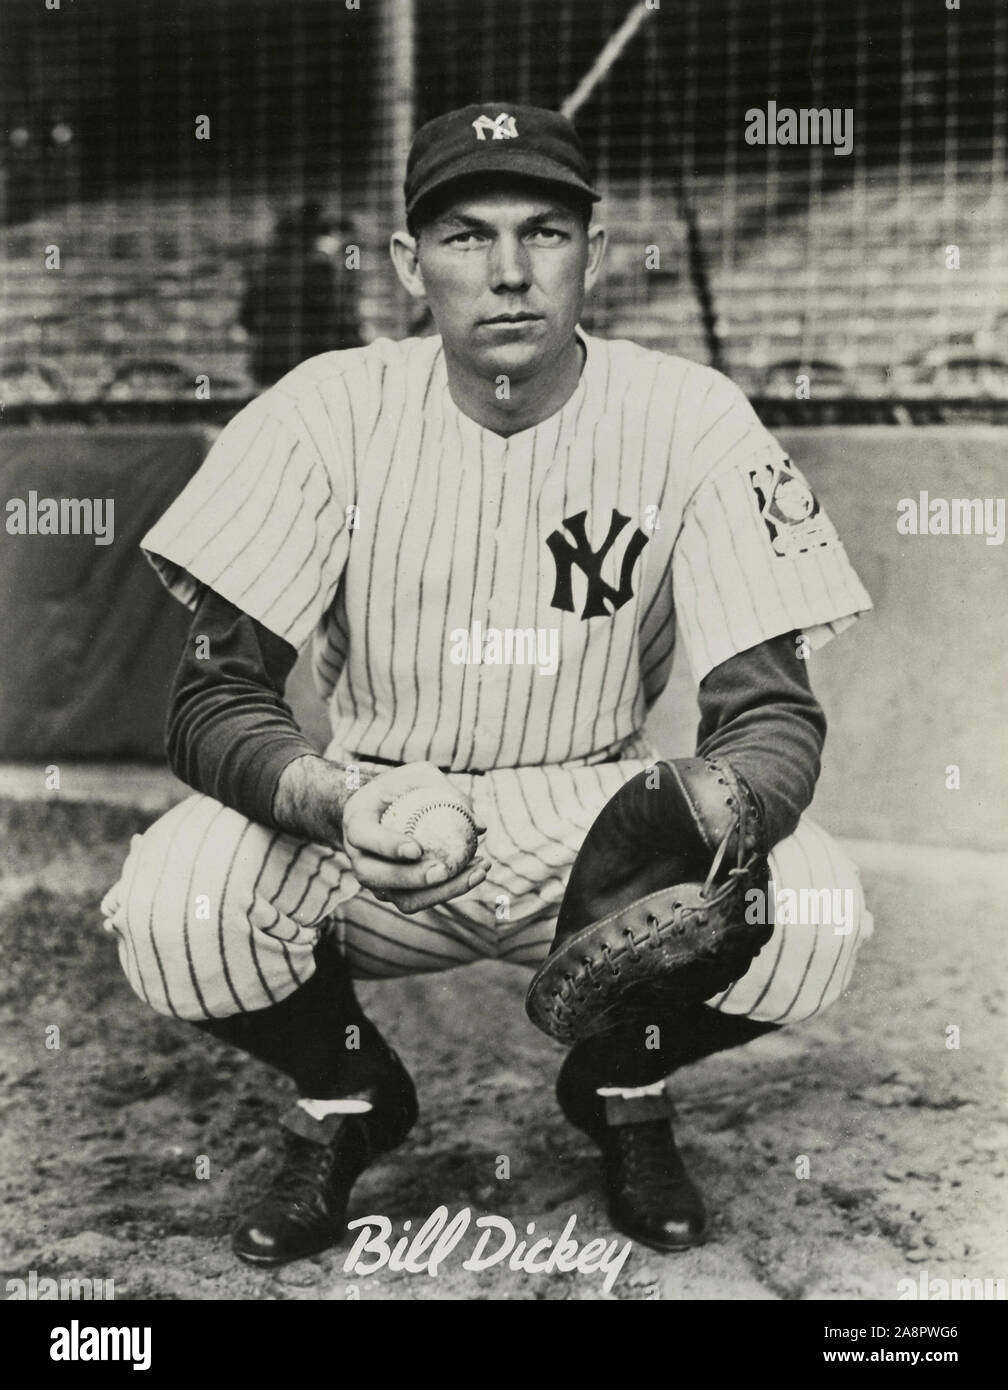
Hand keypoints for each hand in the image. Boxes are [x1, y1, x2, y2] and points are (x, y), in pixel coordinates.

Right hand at [342, 762, 489, 914]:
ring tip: (477, 871)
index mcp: (356, 822)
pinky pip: (422, 900)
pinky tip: (477, 872)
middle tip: (445, 870)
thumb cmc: (402, 788)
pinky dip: (450, 890)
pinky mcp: (396, 894)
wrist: (381, 810)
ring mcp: (376, 882)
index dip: (386, 846)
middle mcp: (359, 858)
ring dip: (442, 892)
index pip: (364, 837)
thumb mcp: (419, 776)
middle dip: (411, 879)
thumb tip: (479, 825)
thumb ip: (445, 791)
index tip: (417, 849)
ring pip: (403, 900)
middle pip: (377, 878)